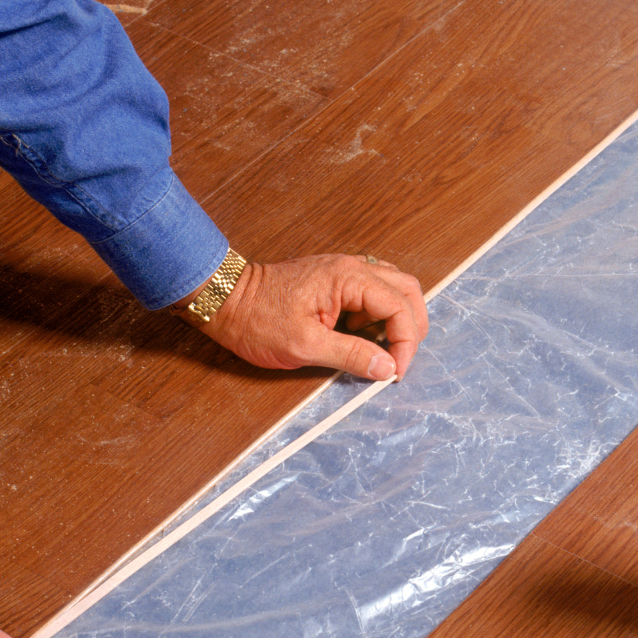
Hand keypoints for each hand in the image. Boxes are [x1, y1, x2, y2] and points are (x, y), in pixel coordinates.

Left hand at [182, 253, 427, 379]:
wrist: (226, 301)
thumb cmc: (257, 320)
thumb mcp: (305, 346)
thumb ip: (351, 355)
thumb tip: (386, 367)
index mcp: (348, 278)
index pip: (400, 306)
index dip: (406, 342)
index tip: (395, 370)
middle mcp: (351, 267)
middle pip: (407, 289)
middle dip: (412, 327)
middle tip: (400, 359)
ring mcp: (343, 271)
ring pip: (394, 287)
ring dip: (398, 318)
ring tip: (385, 348)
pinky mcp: (334, 280)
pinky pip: (373, 291)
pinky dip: (380, 313)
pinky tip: (367, 334)